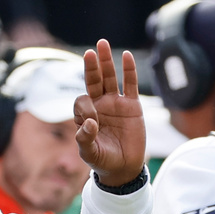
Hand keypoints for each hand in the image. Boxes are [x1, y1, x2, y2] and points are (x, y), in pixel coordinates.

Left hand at [75, 39, 145, 186]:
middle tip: (89, 53)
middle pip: (93, 81)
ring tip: (102, 44)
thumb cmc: (102, 161)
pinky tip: (126, 56)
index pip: (82, 101)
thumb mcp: (89, 153)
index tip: (93, 122)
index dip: (86, 107)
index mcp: (86, 115)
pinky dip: (129, 71)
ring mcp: (116, 104)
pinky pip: (130, 85)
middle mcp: (99, 105)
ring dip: (106, 62)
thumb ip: (84, 139)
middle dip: (91, 68)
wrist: (123, 168)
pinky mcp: (132, 106)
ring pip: (110, 78)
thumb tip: (89, 122)